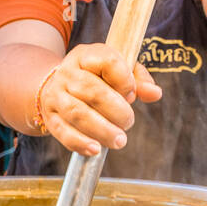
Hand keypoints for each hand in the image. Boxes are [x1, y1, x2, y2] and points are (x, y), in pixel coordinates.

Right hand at [37, 43, 161, 155]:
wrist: (55, 88)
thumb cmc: (95, 79)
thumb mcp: (117, 71)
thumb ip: (138, 80)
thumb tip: (155, 94)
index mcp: (86, 55)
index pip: (107, 62)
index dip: (124, 80)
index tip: (131, 95)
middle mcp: (67, 73)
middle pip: (92, 91)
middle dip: (116, 111)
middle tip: (129, 123)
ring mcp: (55, 95)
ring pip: (78, 113)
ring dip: (102, 130)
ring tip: (119, 141)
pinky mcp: (50, 118)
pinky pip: (63, 132)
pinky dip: (81, 143)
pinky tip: (96, 150)